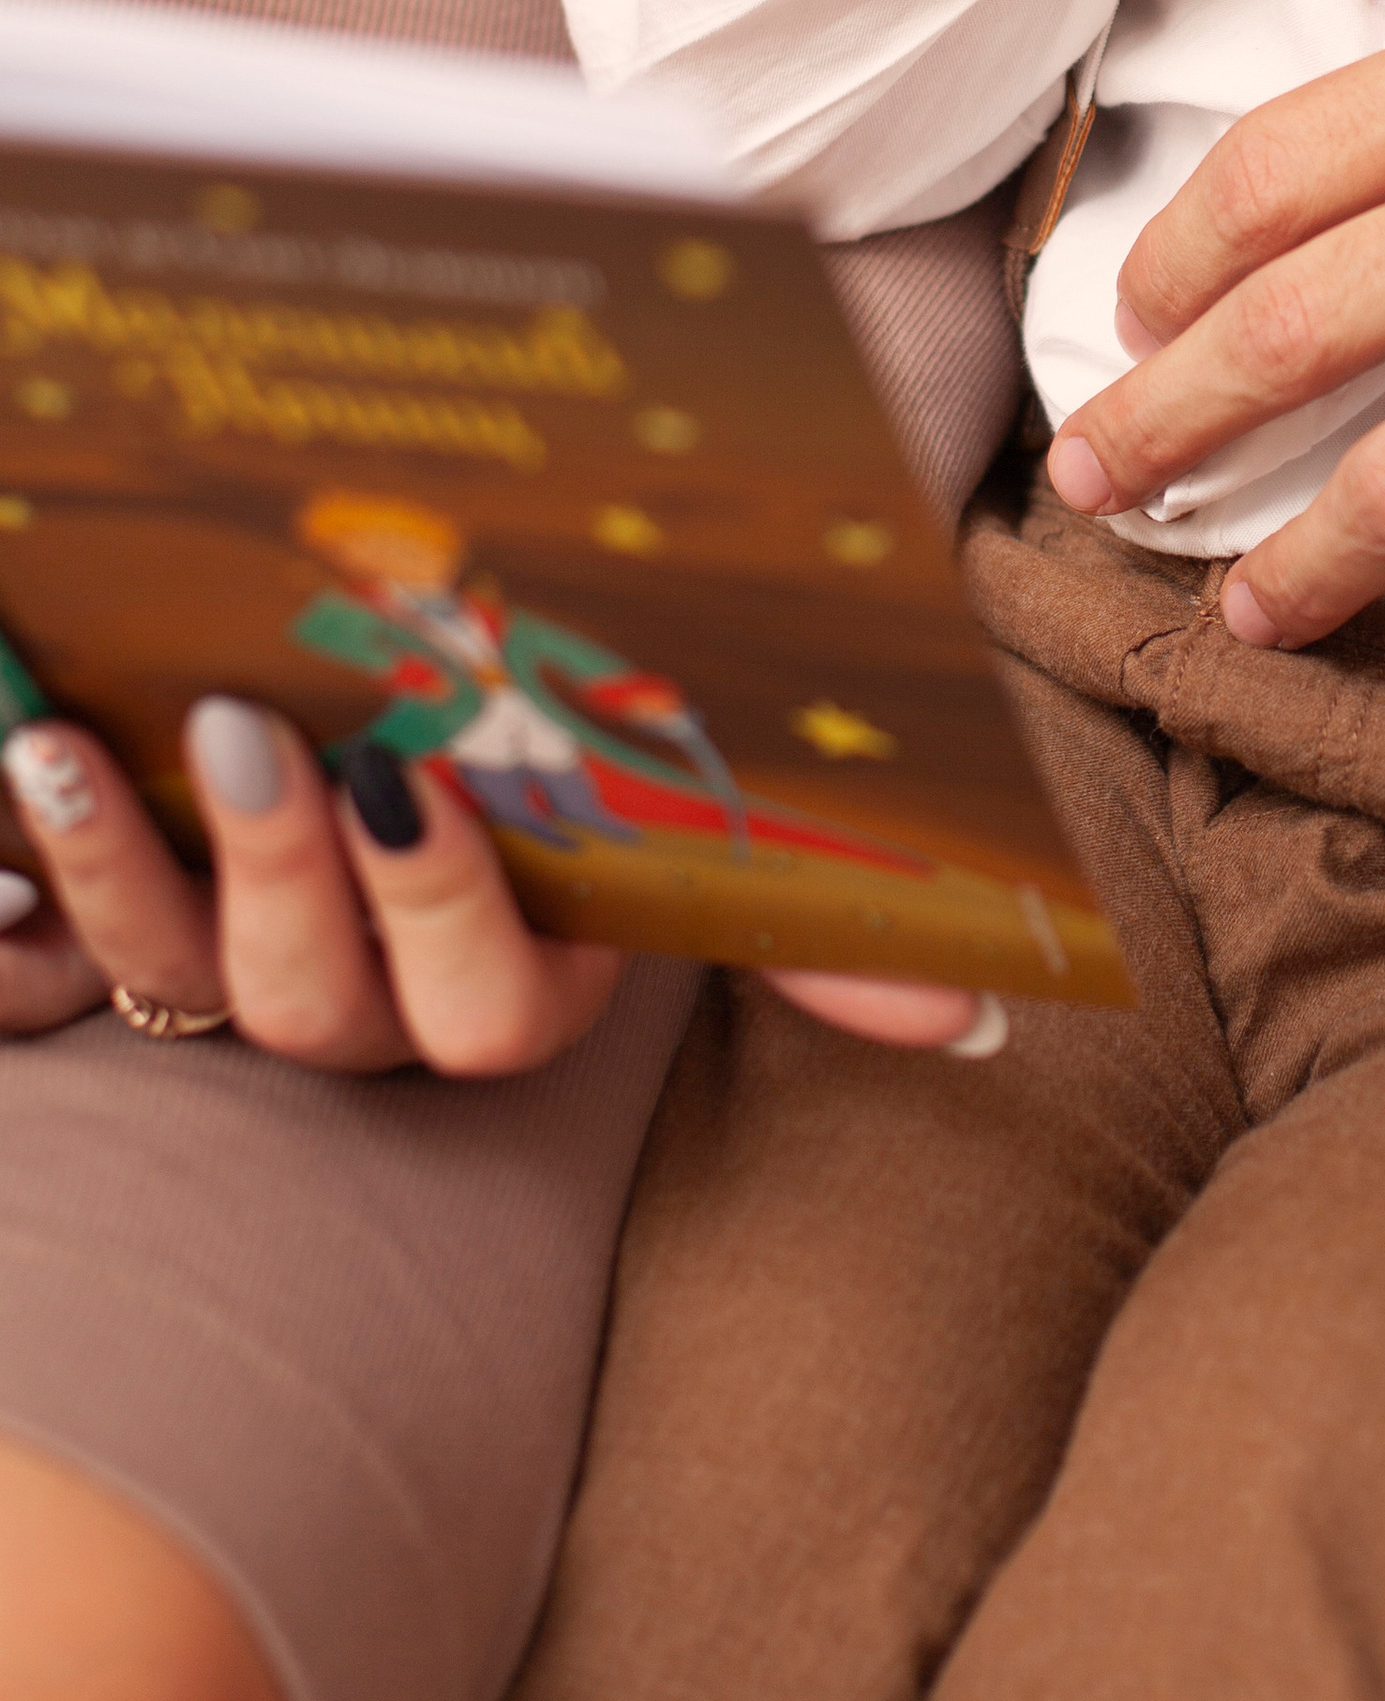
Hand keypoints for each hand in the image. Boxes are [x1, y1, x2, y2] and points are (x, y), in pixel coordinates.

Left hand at [0, 708, 987, 1064]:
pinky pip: (59, 949)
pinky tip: (35, 744)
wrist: (419, 668)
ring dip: (135, 874)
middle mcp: (366, 1001)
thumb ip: (811, 924)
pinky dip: (43, 866)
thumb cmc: (584, 750)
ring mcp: (233, 960)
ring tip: (105, 745)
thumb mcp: (690, 815)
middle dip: (293, 874)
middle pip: (318, 1005)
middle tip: (276, 731)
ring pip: (178, 982)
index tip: (420, 772)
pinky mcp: (126, 911)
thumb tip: (975, 1032)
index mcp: (513, 984)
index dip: (443, 913)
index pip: (482, 1015)